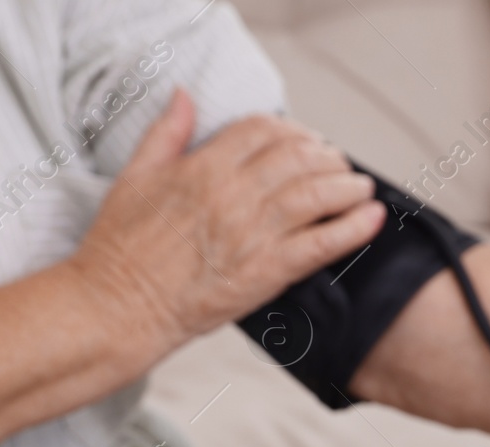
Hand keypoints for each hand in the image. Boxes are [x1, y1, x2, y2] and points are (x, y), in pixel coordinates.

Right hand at [69, 88, 384, 365]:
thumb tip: (184, 95)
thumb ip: (166, 133)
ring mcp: (253, 234)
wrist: (118, 307)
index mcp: (203, 167)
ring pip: (317, 194)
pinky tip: (372, 219)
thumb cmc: (120, 248)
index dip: (291, 131)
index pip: (262, 130)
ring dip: (347, 186)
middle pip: (298, 158)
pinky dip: (353, 228)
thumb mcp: (134, 176)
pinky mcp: (267, 273)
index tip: (304, 141)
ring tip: (362, 187)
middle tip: (339, 165)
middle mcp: (233, 195)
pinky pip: (322, 243)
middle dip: (326, 156)